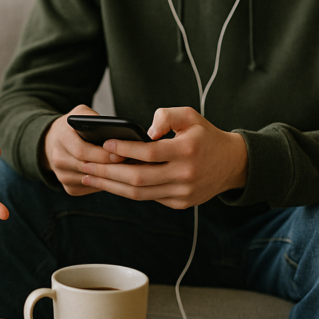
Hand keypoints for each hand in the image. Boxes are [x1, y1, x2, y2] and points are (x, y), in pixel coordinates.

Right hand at [42, 104, 126, 195]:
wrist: (53, 141)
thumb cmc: (73, 127)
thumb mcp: (81, 113)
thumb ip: (94, 117)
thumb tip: (116, 130)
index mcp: (61, 138)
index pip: (82, 151)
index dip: (103, 154)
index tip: (121, 154)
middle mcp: (58, 159)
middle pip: (88, 168)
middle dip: (110, 167)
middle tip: (129, 165)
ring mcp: (62, 176)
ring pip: (92, 181)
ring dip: (110, 178)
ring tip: (128, 171)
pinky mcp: (69, 188)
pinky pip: (92, 189)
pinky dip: (105, 184)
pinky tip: (116, 177)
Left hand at [80, 107, 247, 208]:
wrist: (233, 164)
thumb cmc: (205, 136)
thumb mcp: (190, 115)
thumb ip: (166, 116)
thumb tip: (145, 131)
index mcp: (187, 151)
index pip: (148, 153)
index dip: (123, 150)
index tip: (104, 145)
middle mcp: (185, 175)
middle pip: (138, 178)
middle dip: (108, 173)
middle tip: (85, 166)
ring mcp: (183, 193)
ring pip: (140, 193)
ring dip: (112, 186)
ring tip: (90, 177)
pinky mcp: (180, 203)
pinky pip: (149, 198)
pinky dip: (128, 192)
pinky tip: (111, 183)